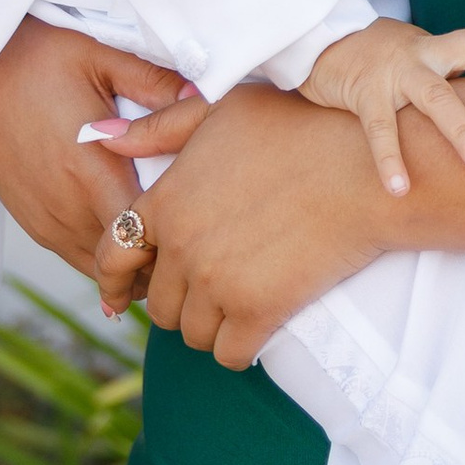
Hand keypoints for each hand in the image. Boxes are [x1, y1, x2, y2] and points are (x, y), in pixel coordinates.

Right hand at [0, 22, 193, 292]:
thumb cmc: (36, 56)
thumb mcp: (102, 57)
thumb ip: (157, 84)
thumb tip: (208, 98)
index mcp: (92, 171)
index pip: (147, 236)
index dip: (180, 237)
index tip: (205, 222)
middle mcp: (67, 208)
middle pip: (129, 264)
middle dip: (164, 255)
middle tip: (195, 233)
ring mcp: (46, 220)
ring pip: (101, 269)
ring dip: (133, 261)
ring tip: (164, 237)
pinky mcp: (31, 222)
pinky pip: (75, 257)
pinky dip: (104, 254)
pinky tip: (126, 232)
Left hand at [133, 83, 407, 366]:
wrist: (367, 169)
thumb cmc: (302, 128)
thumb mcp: (221, 111)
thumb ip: (159, 128)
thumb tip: (97, 135)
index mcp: (166, 200)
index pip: (112, 256)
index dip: (115, 280)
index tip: (124, 296)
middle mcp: (181, 245)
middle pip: (158, 304)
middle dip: (181, 301)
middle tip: (213, 290)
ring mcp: (217, 281)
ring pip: (192, 333)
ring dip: (212, 327)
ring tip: (239, 307)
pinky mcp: (257, 310)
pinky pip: (230, 354)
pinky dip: (241, 348)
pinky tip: (259, 329)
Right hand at [297, 19, 464, 196]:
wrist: (320, 41)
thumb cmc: (387, 64)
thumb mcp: (425, 67)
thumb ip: (458, 87)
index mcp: (444, 48)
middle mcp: (426, 55)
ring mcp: (396, 73)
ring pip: (434, 99)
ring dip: (458, 132)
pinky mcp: (364, 93)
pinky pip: (380, 130)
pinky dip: (391, 160)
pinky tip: (399, 189)